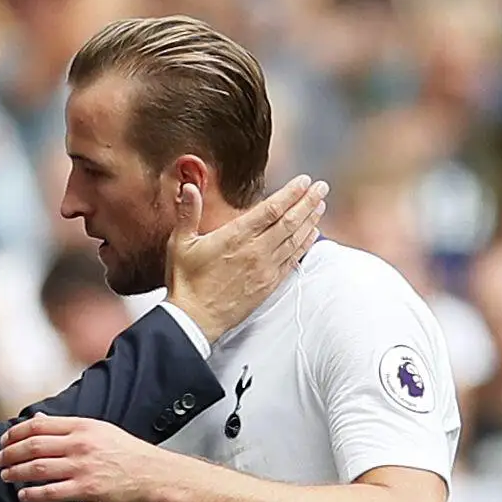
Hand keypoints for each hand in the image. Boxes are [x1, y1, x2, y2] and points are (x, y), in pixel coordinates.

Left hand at [0, 415, 182, 501]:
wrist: (155, 475)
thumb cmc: (130, 454)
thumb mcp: (101, 430)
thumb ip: (69, 427)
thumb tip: (39, 420)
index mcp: (83, 426)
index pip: (39, 425)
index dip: (16, 433)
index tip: (5, 440)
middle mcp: (80, 444)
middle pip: (33, 446)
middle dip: (10, 453)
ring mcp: (82, 467)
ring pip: (37, 468)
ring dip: (16, 472)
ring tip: (6, 476)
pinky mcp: (87, 490)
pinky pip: (51, 492)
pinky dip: (32, 494)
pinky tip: (23, 496)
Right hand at [167, 174, 326, 342]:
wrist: (194, 320)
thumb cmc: (186, 282)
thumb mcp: (180, 243)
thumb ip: (188, 213)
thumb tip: (190, 187)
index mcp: (235, 236)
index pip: (271, 209)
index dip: (291, 193)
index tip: (303, 181)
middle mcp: (255, 250)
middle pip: (290, 221)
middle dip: (308, 202)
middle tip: (321, 188)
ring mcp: (265, 268)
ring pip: (295, 240)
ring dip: (310, 221)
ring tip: (320, 205)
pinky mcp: (268, 284)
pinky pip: (292, 261)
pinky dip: (304, 245)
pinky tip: (312, 235)